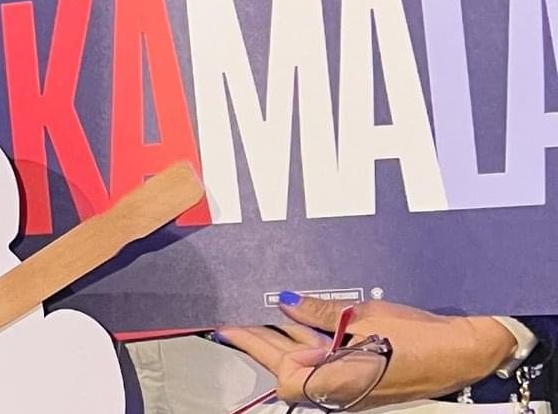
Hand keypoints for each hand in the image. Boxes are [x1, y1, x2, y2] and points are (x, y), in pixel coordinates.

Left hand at [215, 295, 516, 408]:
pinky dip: (309, 340)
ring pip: (305, 361)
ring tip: (258, 310)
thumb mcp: (366, 316)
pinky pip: (326, 359)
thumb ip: (321, 314)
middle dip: (261, 340)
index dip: (250, 344)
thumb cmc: (422, 339)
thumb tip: (287, 303)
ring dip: (284, 338)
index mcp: (335, 379)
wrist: (465, 353)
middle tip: (234, 315)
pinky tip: (299, 319)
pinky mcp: (362, 376)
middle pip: (287, 365)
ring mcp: (351, 384)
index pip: (279, 366)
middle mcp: (339, 388)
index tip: (226, 325)